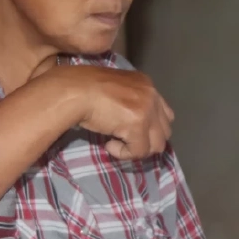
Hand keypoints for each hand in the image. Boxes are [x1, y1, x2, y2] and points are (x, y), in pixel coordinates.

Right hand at [48, 65, 174, 159]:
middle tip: (124, 141)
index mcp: (146, 84)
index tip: (130, 133)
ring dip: (136, 149)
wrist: (74, 90)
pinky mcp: (138, 125)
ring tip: (116, 143)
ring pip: (156, 145)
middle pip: (165, 131)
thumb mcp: (115, 90)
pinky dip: (123, 154)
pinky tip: (109, 145)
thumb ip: (130, 102)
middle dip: (146, 141)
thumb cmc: (85, 89)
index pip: (164, 114)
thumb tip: (132, 125)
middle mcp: (152, 95)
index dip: (149, 129)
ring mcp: (147, 110)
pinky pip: (139, 152)